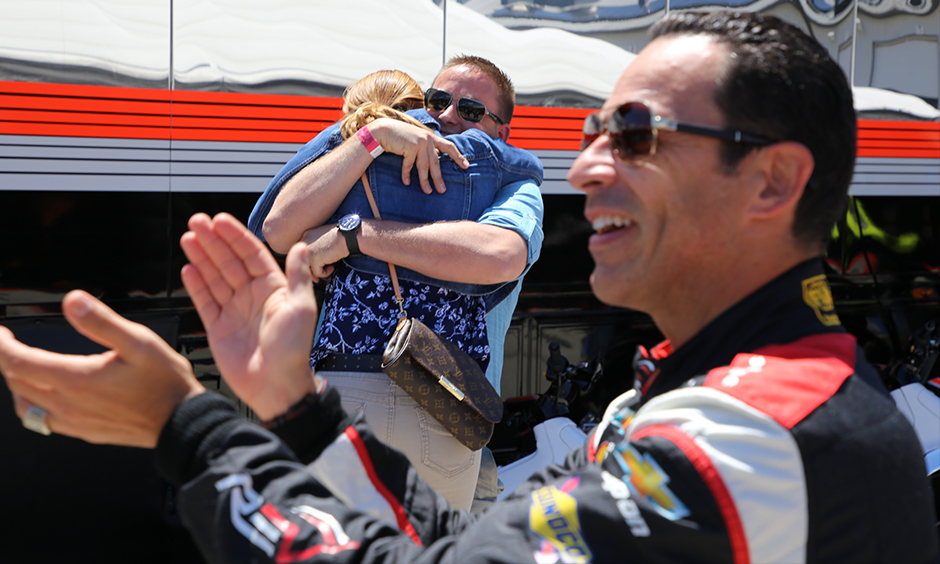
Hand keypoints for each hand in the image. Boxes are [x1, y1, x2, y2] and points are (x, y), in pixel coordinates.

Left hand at [0, 290, 203, 447]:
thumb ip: (101, 321)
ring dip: (17, 383)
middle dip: (6, 359)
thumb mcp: (139, 341)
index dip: (0, 344)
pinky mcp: (83, 432)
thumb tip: (73, 301)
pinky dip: (33, 404)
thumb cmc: (164, 383)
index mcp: (77, 379)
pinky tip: (46, 395)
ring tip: (23, 367)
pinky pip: (43, 421)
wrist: (180, 421)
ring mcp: (74, 422)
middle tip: (7, 342)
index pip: (18, 361)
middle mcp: (69, 404)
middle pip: (16, 381)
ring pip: (25, 405)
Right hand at [180, 213, 318, 419]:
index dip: (235, 237)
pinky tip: (188, 268)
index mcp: (273, 289)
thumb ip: (297, 275)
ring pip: (214, 277)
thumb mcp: (302, 307)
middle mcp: (252, 297)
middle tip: (197, 222)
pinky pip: (205, 301)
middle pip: (229, 262)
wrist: (276, 386)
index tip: (220, 220)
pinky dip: (196, 285)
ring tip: (188, 238)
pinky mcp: (218, 328)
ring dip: (202, 257)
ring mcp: (234, 311)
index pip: (251, 255)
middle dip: (213, 241)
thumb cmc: (293, 350)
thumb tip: (300, 246)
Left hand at [301, 224, 346, 282]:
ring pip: (307, 269)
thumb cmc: (343, 237)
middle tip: (317, 279)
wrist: (349, 235)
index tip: (317, 269)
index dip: (309, 263)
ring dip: (318, 272)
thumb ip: (318, 248)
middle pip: (302, 261)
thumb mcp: (326, 241)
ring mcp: (308, 250)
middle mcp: (304, 241)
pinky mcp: (313, 258)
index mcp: (307, 235)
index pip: (302, 253)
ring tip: (330, 268)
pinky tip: (333, 266)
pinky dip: (326, 273)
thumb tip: (314, 265)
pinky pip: (317, 273)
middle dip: (310, 271)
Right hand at [368, 118, 468, 194]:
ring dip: (425, 180)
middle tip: (442, 190)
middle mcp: (428, 139)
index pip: (449, 146)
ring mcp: (419, 143)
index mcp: (432, 137)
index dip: (458, 156)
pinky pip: (409, 165)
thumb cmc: (401, 137)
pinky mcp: (410, 147)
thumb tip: (436, 158)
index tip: (466, 166)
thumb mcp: (417, 140)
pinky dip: (407, 174)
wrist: (385, 130)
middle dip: (438, 178)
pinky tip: (406, 182)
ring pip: (424, 166)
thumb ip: (427, 148)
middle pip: (436, 162)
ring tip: (428, 192)